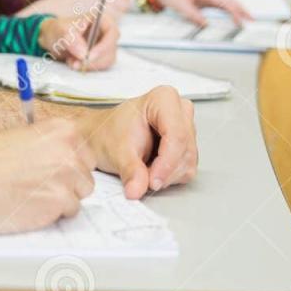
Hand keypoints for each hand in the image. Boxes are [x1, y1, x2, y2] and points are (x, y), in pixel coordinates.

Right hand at [0, 119, 95, 232]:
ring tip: (29, 194)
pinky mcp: (60, 202)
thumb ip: (49, 148)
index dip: (67, 165)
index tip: (48, 170)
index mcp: (61, 129)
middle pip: (86, 175)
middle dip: (66, 183)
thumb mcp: (22, 141)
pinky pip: (68, 213)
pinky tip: (27, 205)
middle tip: (35, 184)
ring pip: (80, 195)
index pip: (85, 153)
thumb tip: (67, 161)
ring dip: (59, 199)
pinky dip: (50, 214)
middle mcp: (69, 149)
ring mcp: (67, 176)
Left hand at [39, 11, 118, 70]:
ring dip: (89, 65)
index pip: (112, 32)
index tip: (89, 56)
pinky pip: (100, 66)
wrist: (53, 38)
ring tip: (71, 61)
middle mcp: (106, 32)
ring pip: (107, 60)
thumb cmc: (59, 29)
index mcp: (101, 19)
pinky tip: (75, 63)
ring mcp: (105, 46)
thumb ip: (72, 40)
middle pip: (111, 49)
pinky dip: (88, 68)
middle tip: (76, 63)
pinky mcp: (100, 57)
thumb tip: (84, 54)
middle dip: (93, 59)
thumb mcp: (61, 30)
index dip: (104, 46)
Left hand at [74, 86, 197, 198]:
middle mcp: (179, 110)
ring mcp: (186, 127)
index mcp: (163, 99)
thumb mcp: (116, 152)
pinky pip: (187, 168)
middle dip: (164, 170)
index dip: (167, 162)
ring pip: (188, 161)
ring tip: (142, 169)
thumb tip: (136, 190)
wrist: (101, 137)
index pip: (177, 135)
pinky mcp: (187, 145)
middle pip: (185, 150)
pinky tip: (151, 168)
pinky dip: (169, 176)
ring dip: (166, 175)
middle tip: (141, 178)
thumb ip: (130, 171)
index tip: (152, 181)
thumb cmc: (108, 134)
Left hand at [148, 0, 250, 24]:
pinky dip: (228, 9)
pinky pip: (219, 4)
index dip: (234, 12)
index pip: (224, 2)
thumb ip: (193, 15)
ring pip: (226, 1)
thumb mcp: (179, 6)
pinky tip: (233, 16)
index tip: (240, 22)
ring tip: (247, 19)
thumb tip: (206, 25)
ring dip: (237, 9)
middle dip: (241, 9)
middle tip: (252, 20)